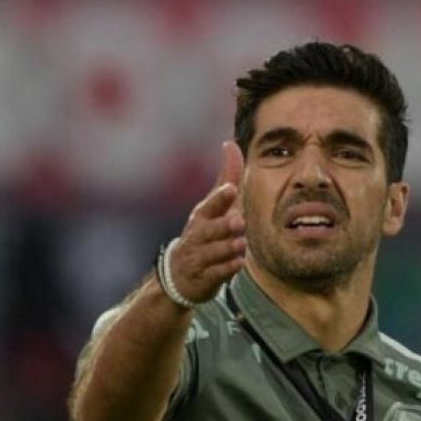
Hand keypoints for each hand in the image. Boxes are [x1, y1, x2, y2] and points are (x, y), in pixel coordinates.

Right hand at [167, 141, 246, 302]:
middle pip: (210, 229)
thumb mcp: (213, 205)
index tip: (231, 189)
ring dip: (227, 247)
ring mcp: (200, 257)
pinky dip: (227, 269)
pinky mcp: (205, 277)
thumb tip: (230, 143)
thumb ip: (227, 177)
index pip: (211, 205)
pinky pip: (217, 273)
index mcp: (202, 215)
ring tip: (240, 243)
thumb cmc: (204, 232)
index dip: (220, 197)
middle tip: (238, 220)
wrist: (181, 275)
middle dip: (223, 225)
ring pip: (214, 252)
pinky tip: (239, 263)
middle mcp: (199, 235)